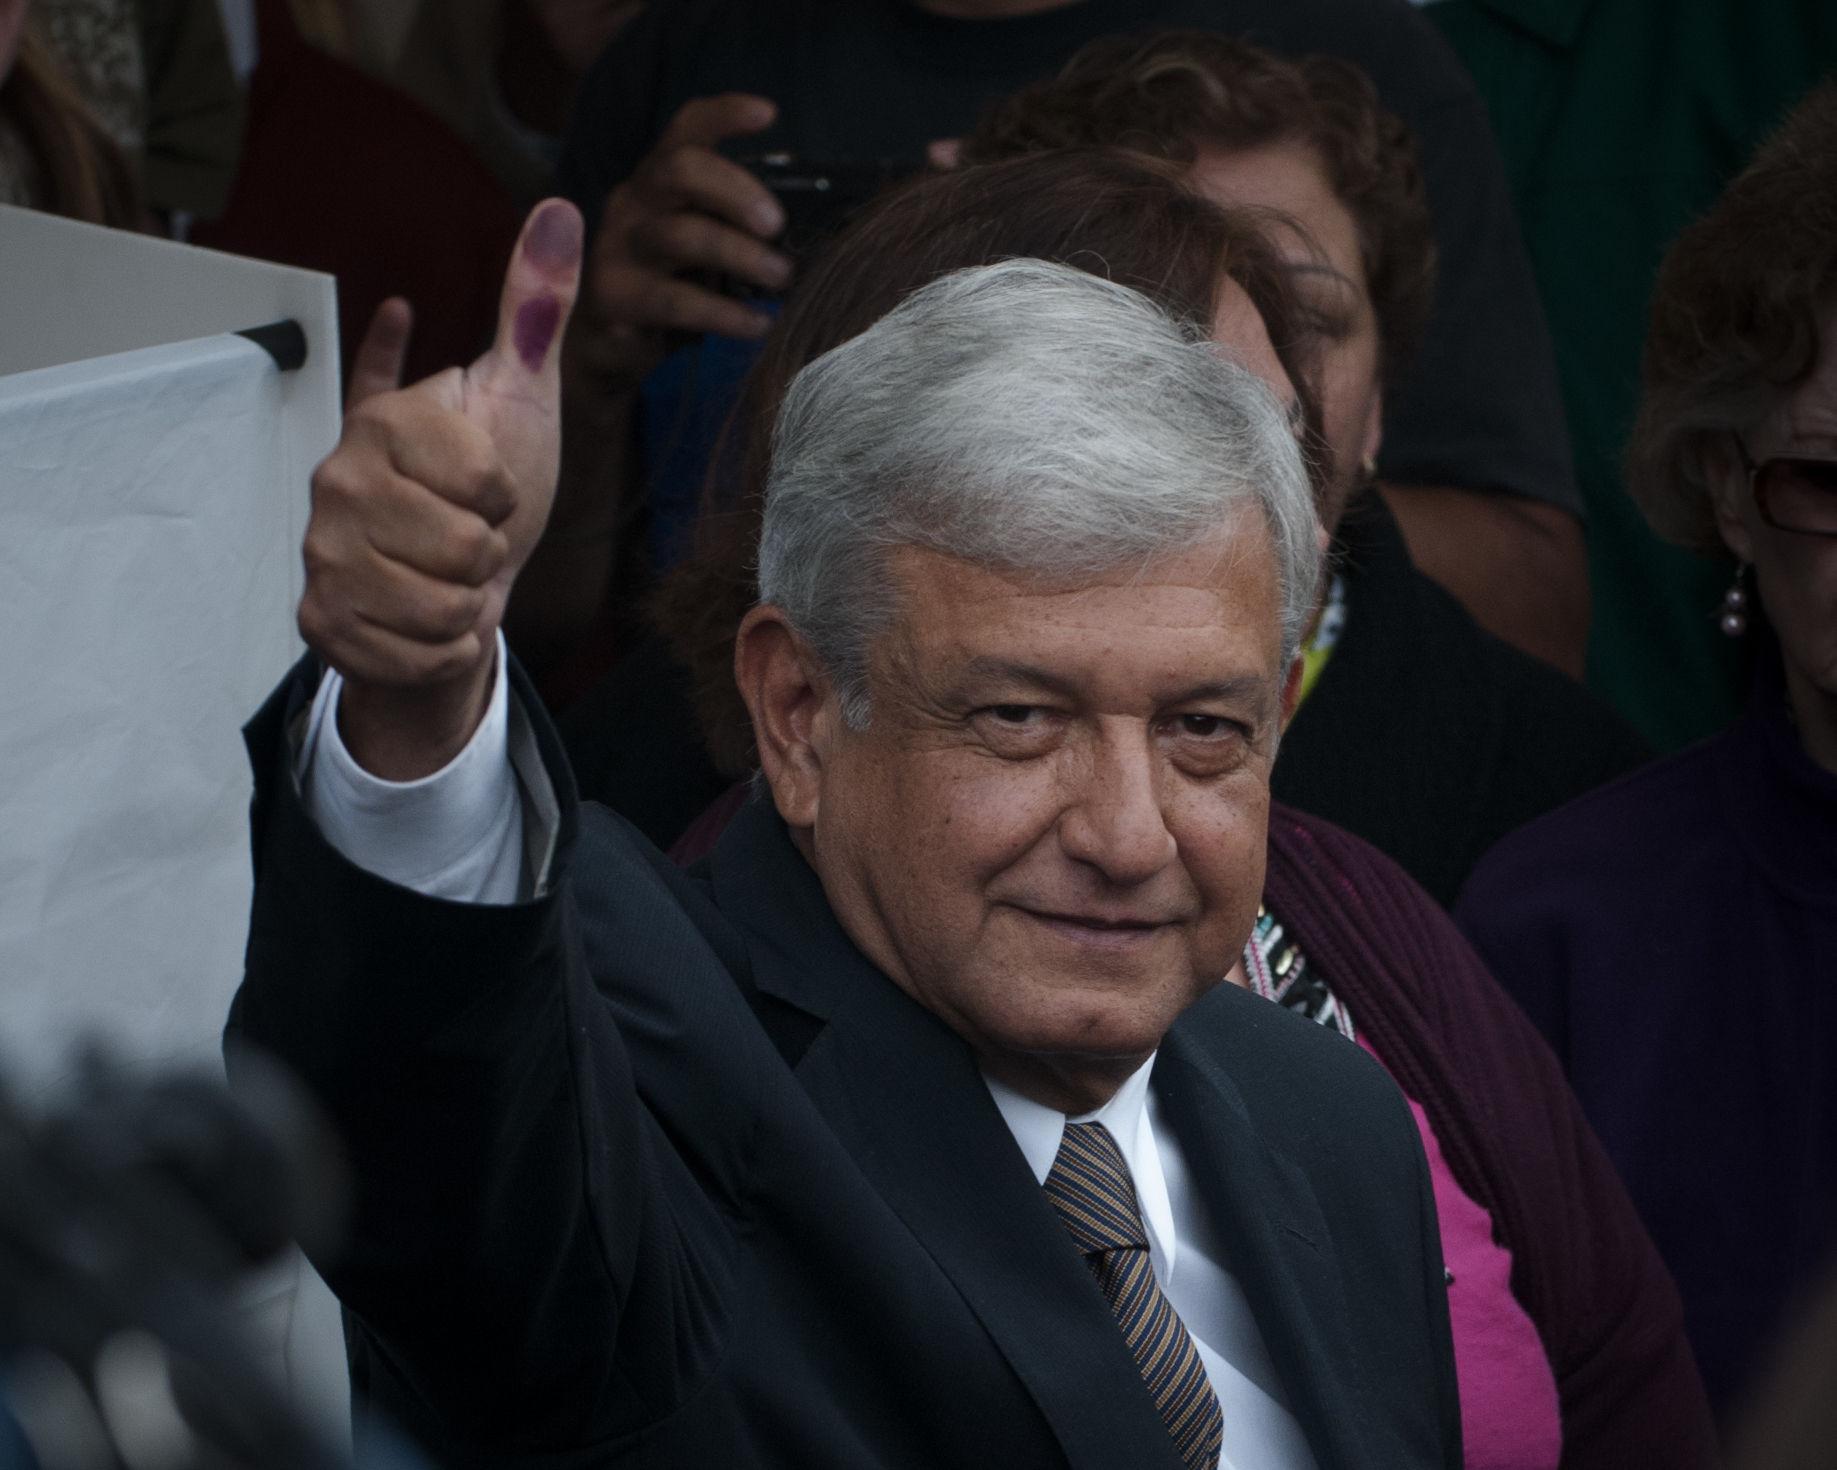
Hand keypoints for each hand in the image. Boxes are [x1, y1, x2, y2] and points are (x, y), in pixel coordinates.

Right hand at [297, 199, 584, 779]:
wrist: (449, 580)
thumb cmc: (486, 489)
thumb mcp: (522, 395)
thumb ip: (535, 309)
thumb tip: (559, 211)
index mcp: (383, 420)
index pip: (484, 478)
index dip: (506, 491)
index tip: (487, 484)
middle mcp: (335, 480)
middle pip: (468, 548)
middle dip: (489, 555)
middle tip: (465, 539)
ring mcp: (321, 554)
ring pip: (446, 606)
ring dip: (469, 603)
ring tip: (447, 576)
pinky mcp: (322, 621)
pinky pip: (422, 653)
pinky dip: (446, 648)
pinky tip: (429, 619)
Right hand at [572, 93, 788, 393]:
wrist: (602, 343)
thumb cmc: (666, 285)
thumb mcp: (699, 246)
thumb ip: (734, 228)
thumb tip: (811, 235)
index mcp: (658, 181)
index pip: (685, 130)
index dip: (724, 114)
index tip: (769, 114)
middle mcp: (633, 203)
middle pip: (679, 169)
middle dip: (736, 190)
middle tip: (778, 226)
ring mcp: (618, 249)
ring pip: (681, 234)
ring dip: (741, 254)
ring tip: (782, 278)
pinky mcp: (615, 297)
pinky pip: (676, 301)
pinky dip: (724, 313)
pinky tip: (756, 324)